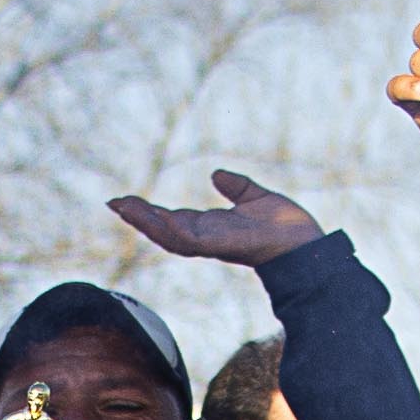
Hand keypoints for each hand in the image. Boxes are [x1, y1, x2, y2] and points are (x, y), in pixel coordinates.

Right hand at [105, 169, 329, 271]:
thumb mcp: (254, 197)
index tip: (127, 200)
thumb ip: (235, 186)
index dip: (149, 211)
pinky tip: (155, 217)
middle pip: (163, 229)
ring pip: (169, 236)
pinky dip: (170, 228)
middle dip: (138, 217)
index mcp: (212, 227)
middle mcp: (207, 237)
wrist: (305, 243)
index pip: (173, 219)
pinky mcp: (220, 245)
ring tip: (124, 207)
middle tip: (114, 202)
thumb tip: (216, 174)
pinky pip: (189, 239)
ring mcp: (211, 243)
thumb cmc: (285, 225)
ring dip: (145, 222)